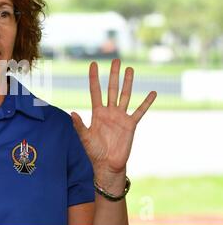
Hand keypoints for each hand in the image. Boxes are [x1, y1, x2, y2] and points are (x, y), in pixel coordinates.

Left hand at [71, 59, 155, 188]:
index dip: (94, 78)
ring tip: (130, 69)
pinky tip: (152, 92)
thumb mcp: (84, 138)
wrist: (107, 164)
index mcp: (97, 113)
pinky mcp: (131, 125)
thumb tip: (72, 113)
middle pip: (111, 89)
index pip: (95, 91)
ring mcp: (121, 117)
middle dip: (113, 75)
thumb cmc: (94, 151)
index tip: (93, 64)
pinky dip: (146, 102)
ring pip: (125, 96)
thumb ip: (79, 125)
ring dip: (128, 83)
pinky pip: (140, 111)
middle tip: (115, 60)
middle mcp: (110, 112)